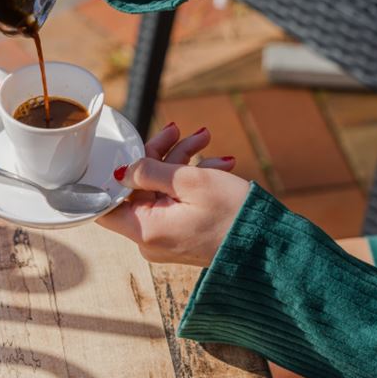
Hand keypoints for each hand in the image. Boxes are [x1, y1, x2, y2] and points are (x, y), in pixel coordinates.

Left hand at [96, 123, 249, 266]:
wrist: (270, 247)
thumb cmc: (232, 215)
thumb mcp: (190, 182)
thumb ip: (150, 171)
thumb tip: (122, 170)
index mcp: (145, 229)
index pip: (105, 205)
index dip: (111, 175)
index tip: (125, 150)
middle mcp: (151, 238)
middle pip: (139, 188)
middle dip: (160, 154)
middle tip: (179, 130)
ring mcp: (168, 236)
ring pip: (162, 188)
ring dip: (181, 160)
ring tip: (205, 138)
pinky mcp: (184, 232)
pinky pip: (177, 200)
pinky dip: (193, 178)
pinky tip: (217, 162)